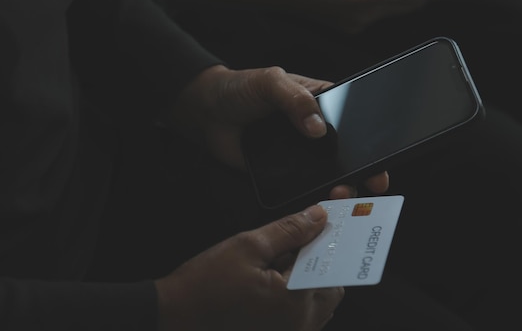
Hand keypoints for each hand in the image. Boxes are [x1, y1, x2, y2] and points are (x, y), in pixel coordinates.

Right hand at [155, 204, 342, 330]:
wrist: (173, 317)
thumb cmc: (205, 286)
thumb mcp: (249, 246)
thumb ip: (290, 230)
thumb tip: (318, 217)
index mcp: (297, 303)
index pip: (334, 266)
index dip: (331, 240)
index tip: (326, 221)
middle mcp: (300, 325)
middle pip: (328, 285)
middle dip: (316, 259)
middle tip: (292, 242)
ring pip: (314, 299)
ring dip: (304, 276)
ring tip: (273, 262)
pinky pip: (299, 312)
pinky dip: (292, 292)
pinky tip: (268, 278)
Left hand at [169, 65, 388, 194]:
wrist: (207, 113)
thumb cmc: (240, 88)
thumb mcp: (271, 82)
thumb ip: (295, 99)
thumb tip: (318, 128)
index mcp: (321, 103)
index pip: (355, 119)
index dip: (371, 136)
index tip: (382, 153)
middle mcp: (316, 131)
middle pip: (348, 152)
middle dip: (363, 168)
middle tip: (372, 181)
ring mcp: (302, 155)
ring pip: (328, 173)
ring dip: (339, 186)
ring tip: (340, 193)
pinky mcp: (284, 174)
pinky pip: (302, 188)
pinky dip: (312, 197)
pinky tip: (318, 204)